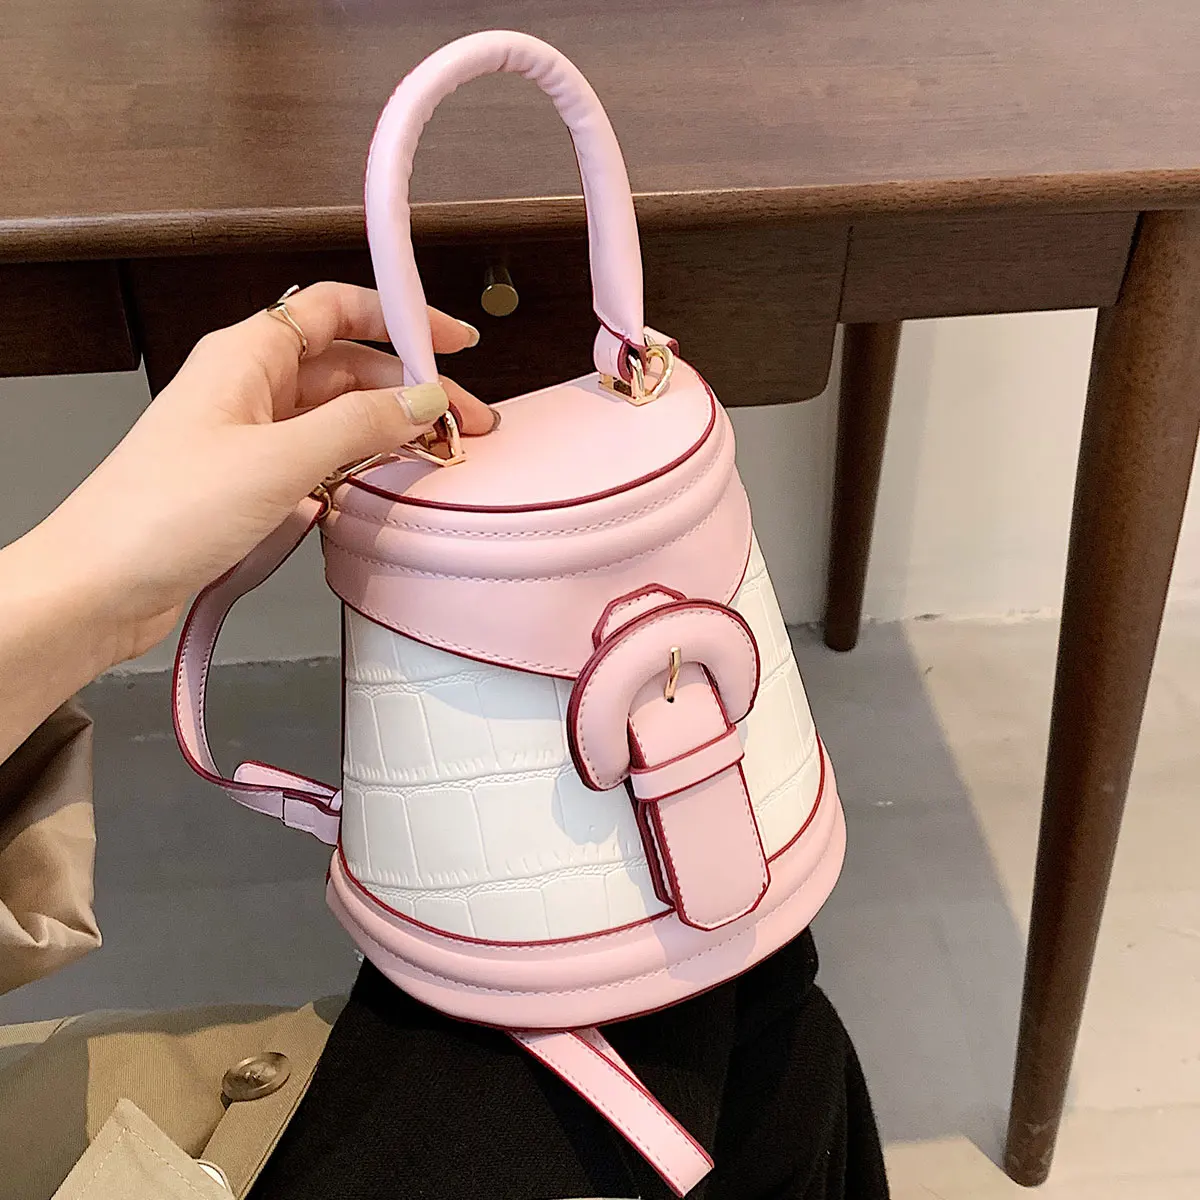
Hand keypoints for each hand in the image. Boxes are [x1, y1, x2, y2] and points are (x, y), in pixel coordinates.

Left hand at [11, 281, 492, 666]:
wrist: (101, 584)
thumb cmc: (158, 513)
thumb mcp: (279, 461)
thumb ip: (360, 425)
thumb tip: (420, 399)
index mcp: (246, 355)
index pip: (337, 309)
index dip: (399, 317)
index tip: (452, 341)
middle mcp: (248, 386)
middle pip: (347, 366)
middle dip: (408, 386)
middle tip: (461, 419)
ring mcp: (249, 434)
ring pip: (336, 414)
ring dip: (387, 429)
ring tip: (434, 452)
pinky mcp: (250, 479)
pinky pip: (318, 456)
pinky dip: (356, 464)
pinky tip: (380, 483)